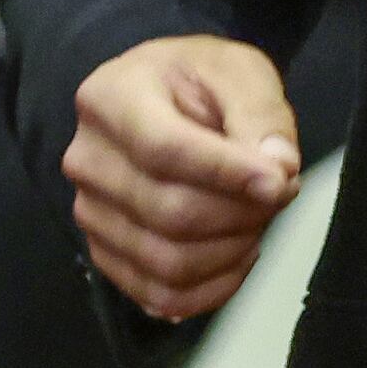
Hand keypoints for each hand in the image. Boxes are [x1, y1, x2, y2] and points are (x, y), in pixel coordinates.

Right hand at [62, 36, 299, 320]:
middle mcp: (87, 158)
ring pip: (167, 262)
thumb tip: (278, 171)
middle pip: (169, 212)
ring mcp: (89, 210)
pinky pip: (159, 295)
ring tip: (257, 219)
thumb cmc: (199, 81)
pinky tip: (237, 254)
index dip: (226, 174)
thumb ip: (262, 116)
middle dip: (241, 214)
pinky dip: (212, 289)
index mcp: (111, 97)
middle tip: (279, 193)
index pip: (164, 149)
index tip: (279, 182)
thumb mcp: (239, 72)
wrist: (166, 98)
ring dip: (231, 252)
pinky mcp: (104, 251)